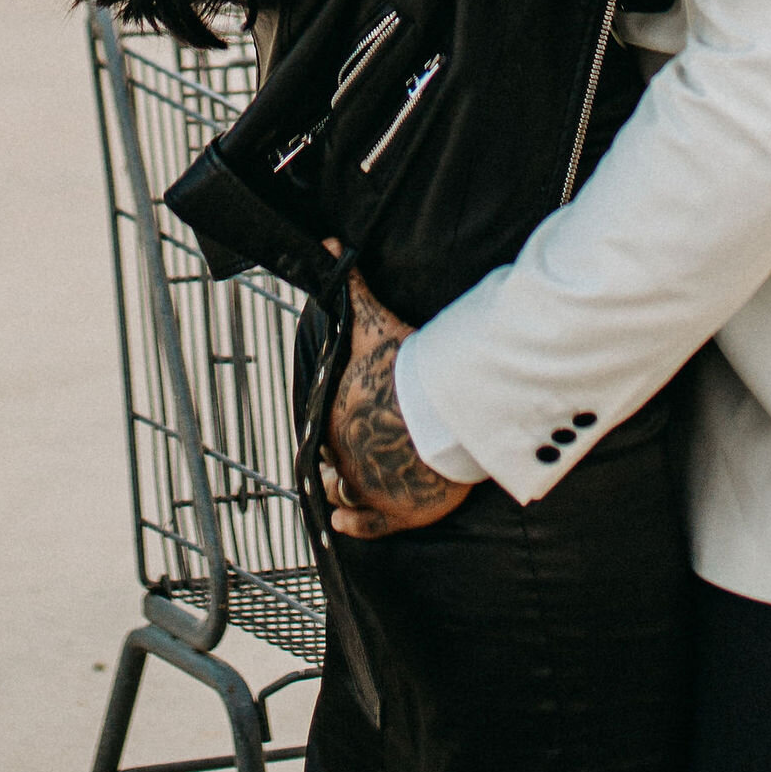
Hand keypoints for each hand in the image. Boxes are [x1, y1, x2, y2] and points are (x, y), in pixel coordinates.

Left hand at [323, 258, 472, 540]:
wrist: (443, 414)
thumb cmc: (406, 371)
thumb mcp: (372, 324)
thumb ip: (351, 288)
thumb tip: (328, 243)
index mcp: (336, 417)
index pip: (327, 427)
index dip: (335, 426)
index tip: (351, 419)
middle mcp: (346, 456)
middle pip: (337, 462)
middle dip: (342, 458)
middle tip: (356, 451)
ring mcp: (370, 487)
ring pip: (346, 496)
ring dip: (344, 492)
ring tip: (348, 485)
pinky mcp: (397, 514)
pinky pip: (367, 528)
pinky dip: (355, 526)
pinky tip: (344, 523)